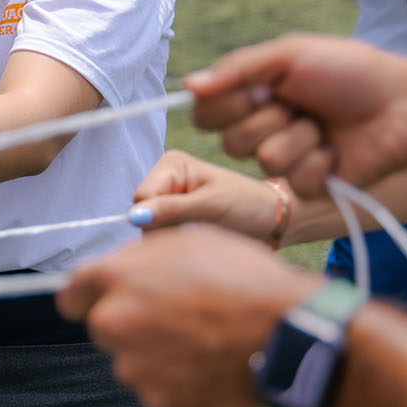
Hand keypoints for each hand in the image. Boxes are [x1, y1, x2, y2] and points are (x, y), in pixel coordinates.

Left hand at [56, 226, 318, 406]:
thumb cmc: (246, 280)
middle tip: (175, 321)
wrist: (290, 333)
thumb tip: (124, 269)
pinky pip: (161, 393)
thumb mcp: (189, 241)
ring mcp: (136, 368)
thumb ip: (141, 259)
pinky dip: (180, 385)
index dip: (87, 297)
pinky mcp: (161, 402)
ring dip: (156, 358)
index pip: (72, 293)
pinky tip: (211, 369)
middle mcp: (114, 324)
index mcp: (115, 279)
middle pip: (104, 330)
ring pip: (133, 364)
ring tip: (203, 345)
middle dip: (130, 326)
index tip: (100, 302)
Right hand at [131, 150, 285, 240]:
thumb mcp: (211, 207)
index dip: (157, 219)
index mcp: (171, 164)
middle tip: (198, 231)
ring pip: (149, 226)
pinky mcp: (174, 213)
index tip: (189, 226)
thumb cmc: (248, 206)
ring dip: (172, 237)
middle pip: (142, 213)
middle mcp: (164, 177)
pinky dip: (176, 241)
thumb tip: (134, 217)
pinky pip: (160, 233)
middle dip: (166, 229)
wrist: (273, 219)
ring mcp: (168, 196)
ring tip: (201, 234)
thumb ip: (171, 210)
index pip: (141, 198)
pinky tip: (197, 238)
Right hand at [186, 33, 406, 194]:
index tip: (260, 89)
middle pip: (229, 142)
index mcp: (252, 95)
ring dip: (299, 139)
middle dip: (268, 120)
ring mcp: (286, 157)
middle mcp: (263, 127)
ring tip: (324, 126)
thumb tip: (189, 86)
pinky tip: (337, 150)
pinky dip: (319, 162)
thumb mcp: (291, 55)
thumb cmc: (352, 72)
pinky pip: (294, 181)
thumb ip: (237, 69)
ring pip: (263, 161)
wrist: (405, 103)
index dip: (227, 106)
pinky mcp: (309, 185)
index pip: (205, 112)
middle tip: (298, 105)